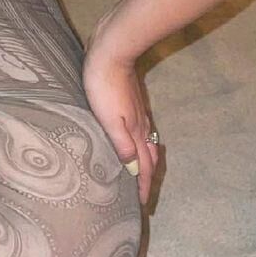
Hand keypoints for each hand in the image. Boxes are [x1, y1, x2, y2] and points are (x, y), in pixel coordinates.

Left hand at [82, 45, 158, 205]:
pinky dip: (140, 146)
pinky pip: (141, 132)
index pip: (145, 166)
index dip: (146, 186)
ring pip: (147, 144)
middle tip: (146, 196)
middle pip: (151, 157)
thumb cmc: (104, 85)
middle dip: (150, 178)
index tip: (145, 205)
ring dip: (147, 162)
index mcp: (136, 131)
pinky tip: (131, 143)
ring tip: (142, 174)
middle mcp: (141, 124)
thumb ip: (122, 143)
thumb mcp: (109, 118)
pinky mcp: (132, 103)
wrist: (111, 51)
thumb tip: (133, 169)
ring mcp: (138, 112)